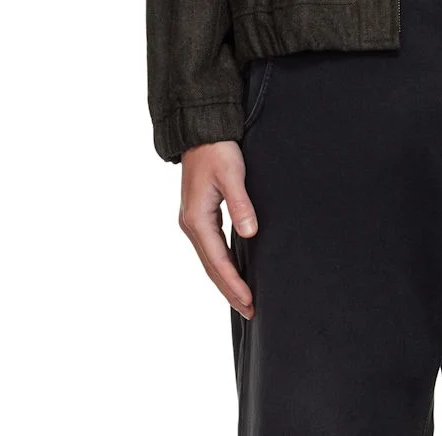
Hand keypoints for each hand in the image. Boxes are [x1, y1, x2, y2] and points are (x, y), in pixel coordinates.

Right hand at [178, 140, 259, 318]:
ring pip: (210, 260)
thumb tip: (250, 233)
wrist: (200, 131)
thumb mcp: (232, 174)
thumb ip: (240, 204)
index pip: (218, 261)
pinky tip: (234, 270)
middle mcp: (191, 224)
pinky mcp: (199, 215)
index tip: (250, 301)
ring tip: (244, 300)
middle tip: (250, 312)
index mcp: (197, 219)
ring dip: (226, 280)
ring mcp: (193, 221)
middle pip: (212, 267)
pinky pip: (211, 248)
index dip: (234, 283)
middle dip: (230, 290)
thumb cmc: (217, 150)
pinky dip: (222, 264)